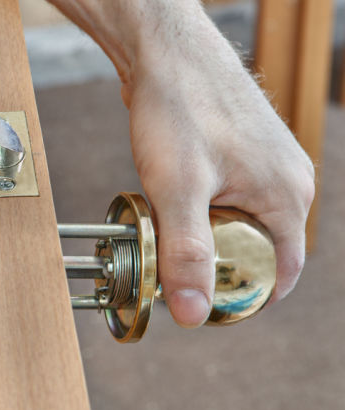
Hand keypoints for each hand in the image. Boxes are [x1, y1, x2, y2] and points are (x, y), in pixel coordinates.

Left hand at [123, 22, 313, 326]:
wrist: (165, 52)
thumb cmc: (178, 109)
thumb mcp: (177, 190)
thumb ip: (185, 253)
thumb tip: (192, 312)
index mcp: (289, 197)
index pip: (280, 274)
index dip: (242, 297)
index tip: (200, 307)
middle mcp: (289, 181)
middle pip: (259, 250)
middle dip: (218, 266)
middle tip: (171, 270)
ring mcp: (269, 164)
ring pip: (240, 224)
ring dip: (206, 237)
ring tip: (166, 233)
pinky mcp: (244, 153)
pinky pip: (229, 199)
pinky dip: (202, 210)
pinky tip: (170, 203)